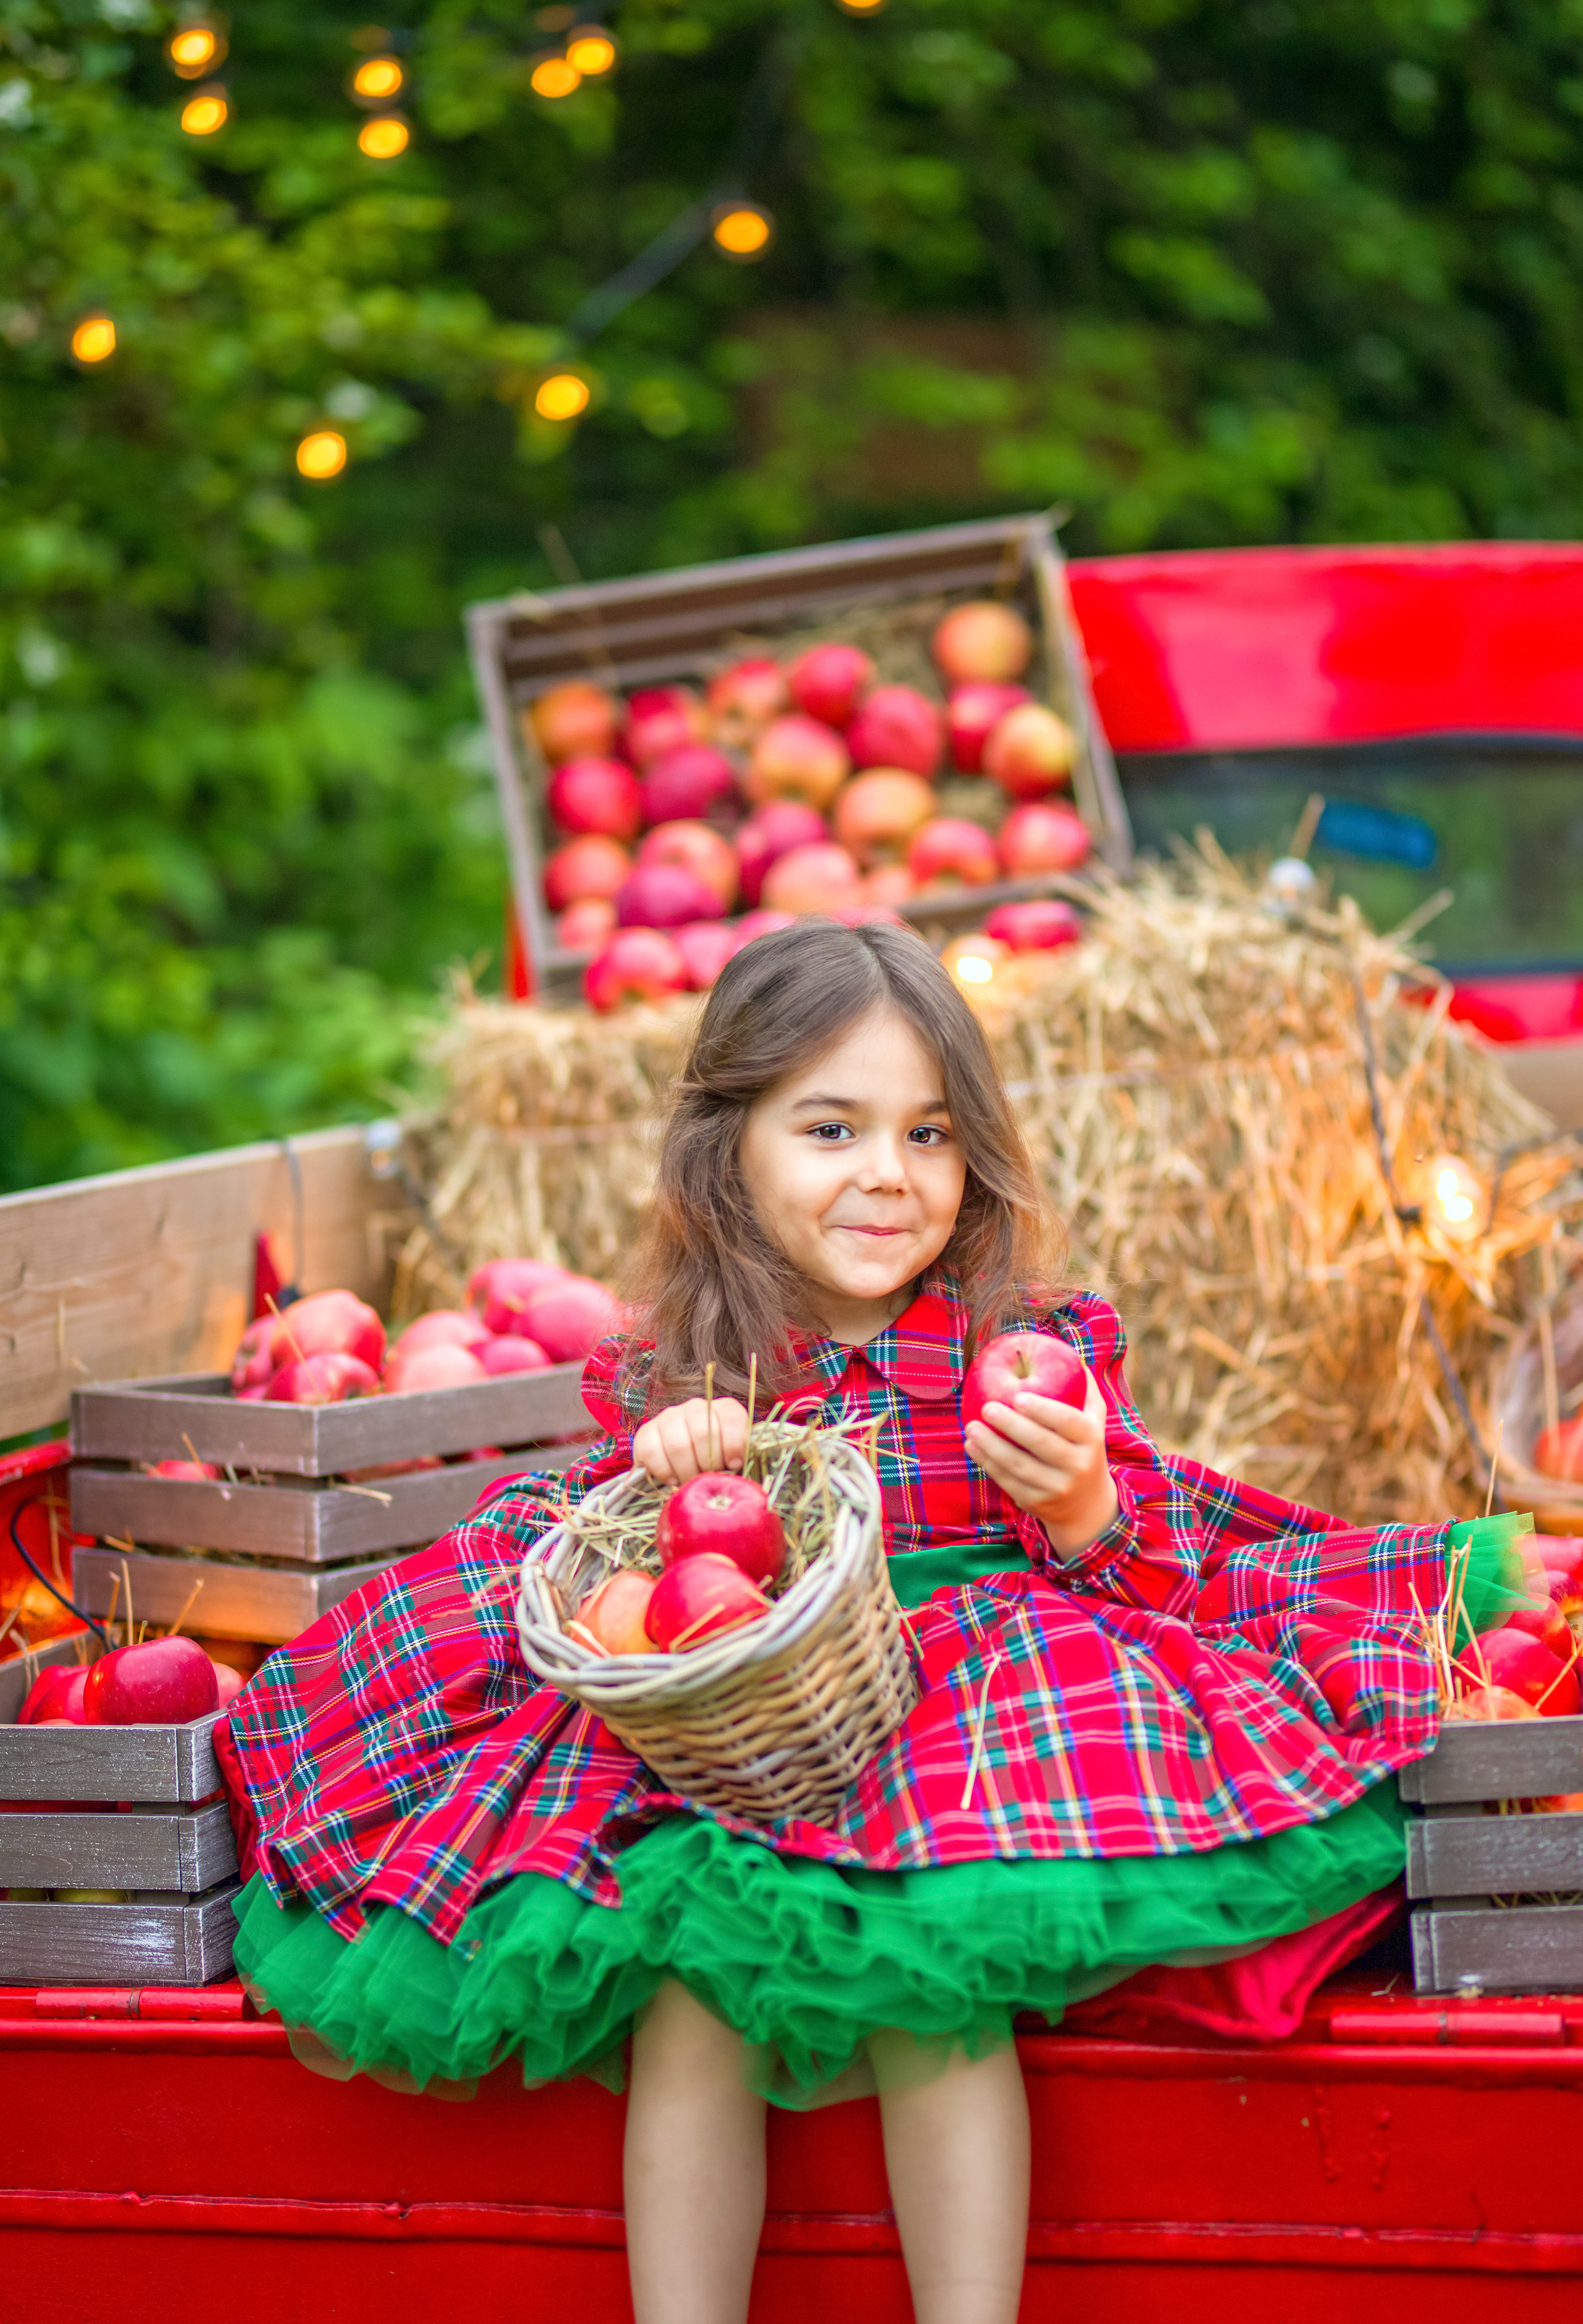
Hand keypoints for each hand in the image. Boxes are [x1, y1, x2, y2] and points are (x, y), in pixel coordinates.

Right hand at [633, 1396, 749, 1484]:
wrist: (685, 1466)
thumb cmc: (715, 1463)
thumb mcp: (733, 1460)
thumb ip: (737, 1461)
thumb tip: (735, 1472)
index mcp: (724, 1409)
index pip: (731, 1418)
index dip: (734, 1444)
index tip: (733, 1465)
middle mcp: (696, 1407)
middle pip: (703, 1433)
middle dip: (707, 1465)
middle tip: (708, 1480)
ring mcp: (669, 1417)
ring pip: (678, 1445)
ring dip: (686, 1471)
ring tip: (690, 1483)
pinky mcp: (646, 1432)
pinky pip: (651, 1451)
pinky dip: (663, 1471)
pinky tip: (672, 1479)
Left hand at [965, 1368, 1118, 1559]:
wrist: (1087, 1503)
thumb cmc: (1084, 1446)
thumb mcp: (1093, 1419)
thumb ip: (1083, 1387)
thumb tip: (1068, 1351)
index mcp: (1092, 1440)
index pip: (1068, 1422)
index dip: (1043, 1410)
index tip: (1017, 1396)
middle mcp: (1078, 1466)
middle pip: (1041, 1445)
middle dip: (1011, 1426)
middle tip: (986, 1408)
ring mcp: (1057, 1488)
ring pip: (1019, 1467)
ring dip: (991, 1447)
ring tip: (971, 1426)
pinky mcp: (1036, 1504)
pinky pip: (1008, 1482)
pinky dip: (987, 1463)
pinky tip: (972, 1445)